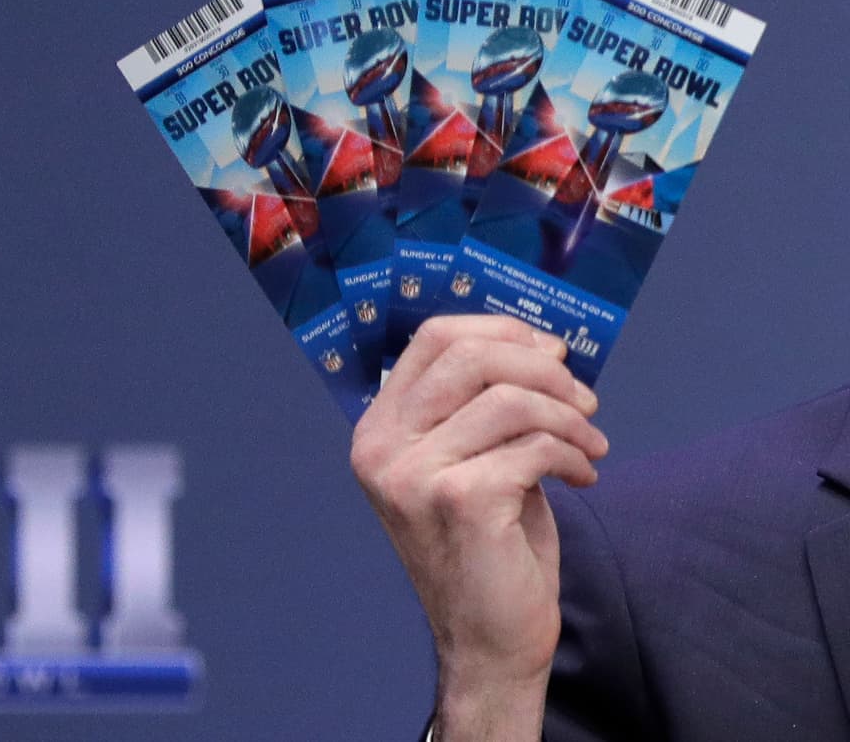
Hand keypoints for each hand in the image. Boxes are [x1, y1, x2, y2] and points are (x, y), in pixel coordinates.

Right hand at [350, 315, 607, 741]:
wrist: (489, 639)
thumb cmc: (487, 544)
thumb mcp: (470, 458)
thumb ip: (481, 403)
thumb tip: (539, 343)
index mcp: (378, 429)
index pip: (432, 338)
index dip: (501, 330)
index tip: (552, 351)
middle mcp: (381, 447)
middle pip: (470, 357)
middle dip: (544, 369)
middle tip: (585, 401)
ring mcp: (413, 474)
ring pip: (509, 399)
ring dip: (568, 417)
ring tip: (591, 446)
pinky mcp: (459, 499)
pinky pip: (532, 445)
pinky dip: (571, 453)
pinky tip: (582, 476)